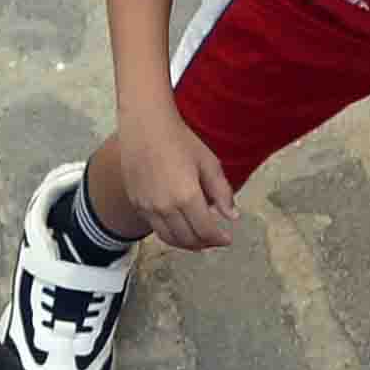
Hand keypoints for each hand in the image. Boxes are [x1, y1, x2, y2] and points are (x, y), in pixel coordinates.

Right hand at [111, 106, 240, 253]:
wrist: (145, 126)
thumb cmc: (180, 140)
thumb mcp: (209, 163)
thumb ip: (222, 192)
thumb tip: (232, 216)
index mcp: (187, 196)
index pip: (206, 231)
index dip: (219, 239)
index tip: (227, 238)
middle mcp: (165, 206)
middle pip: (188, 239)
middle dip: (206, 243)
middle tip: (215, 240)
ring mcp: (147, 206)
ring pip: (169, 239)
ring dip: (187, 244)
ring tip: (199, 239)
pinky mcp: (136, 203)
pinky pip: (155, 228)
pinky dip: (170, 233)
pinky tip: (180, 227)